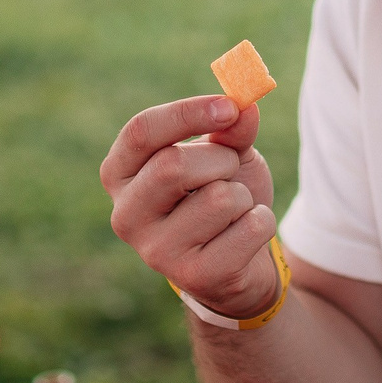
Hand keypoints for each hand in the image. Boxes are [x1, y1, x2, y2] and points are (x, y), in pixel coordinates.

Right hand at [101, 95, 279, 318]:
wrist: (240, 260)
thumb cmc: (221, 194)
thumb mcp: (225, 154)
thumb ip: (231, 129)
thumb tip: (245, 107)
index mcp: (120, 174)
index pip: (141, 131)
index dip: (187, 113)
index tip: (230, 106)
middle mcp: (126, 214)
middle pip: (173, 165)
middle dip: (220, 160)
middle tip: (231, 170)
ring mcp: (156, 251)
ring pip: (219, 199)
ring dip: (244, 196)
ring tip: (234, 211)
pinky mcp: (194, 276)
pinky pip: (248, 228)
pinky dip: (262, 222)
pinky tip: (244, 237)